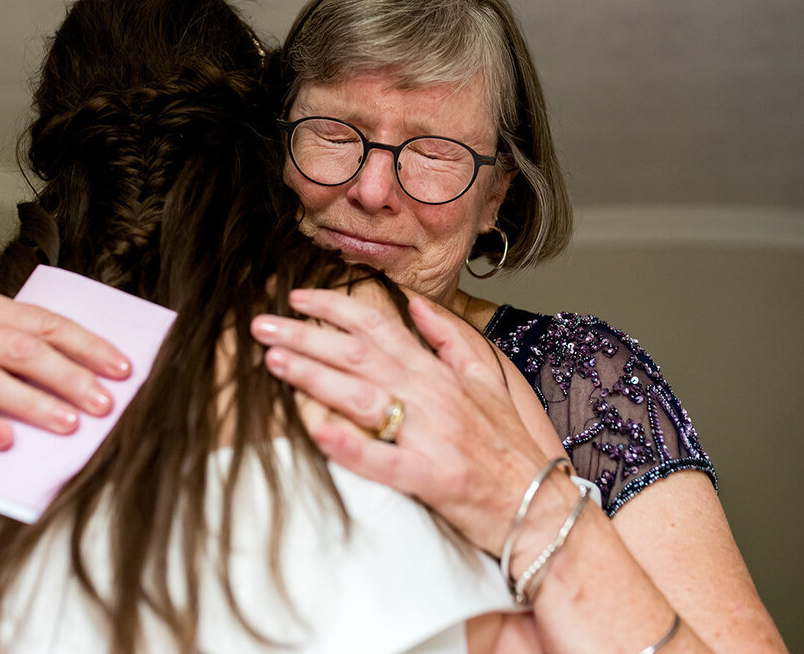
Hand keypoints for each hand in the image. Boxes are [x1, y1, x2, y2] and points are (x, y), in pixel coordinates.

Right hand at [0, 288, 131, 447]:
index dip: (86, 345)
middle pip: (20, 350)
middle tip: (103, 402)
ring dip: (32, 402)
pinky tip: (6, 440)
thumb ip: (18, 337)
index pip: (43, 323)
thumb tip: (84, 365)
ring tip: (68, 423)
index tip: (121, 368)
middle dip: (68, 377)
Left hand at [250, 287, 552, 555]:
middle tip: (262, 326)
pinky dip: (351, 446)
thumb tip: (414, 303)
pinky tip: (318, 433)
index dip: (334, 308)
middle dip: (306, 336)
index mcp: (437, 373)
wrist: (541, 506)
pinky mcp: (431, 478)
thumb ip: (449, 338)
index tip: (297, 297)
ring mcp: (430, 436)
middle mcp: (431, 397)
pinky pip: (384, 460)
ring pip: (363, 398)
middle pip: (358, 355)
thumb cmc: (508, 447)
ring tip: (275, 362)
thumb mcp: (486, 380)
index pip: (377, 327)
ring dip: (315, 377)